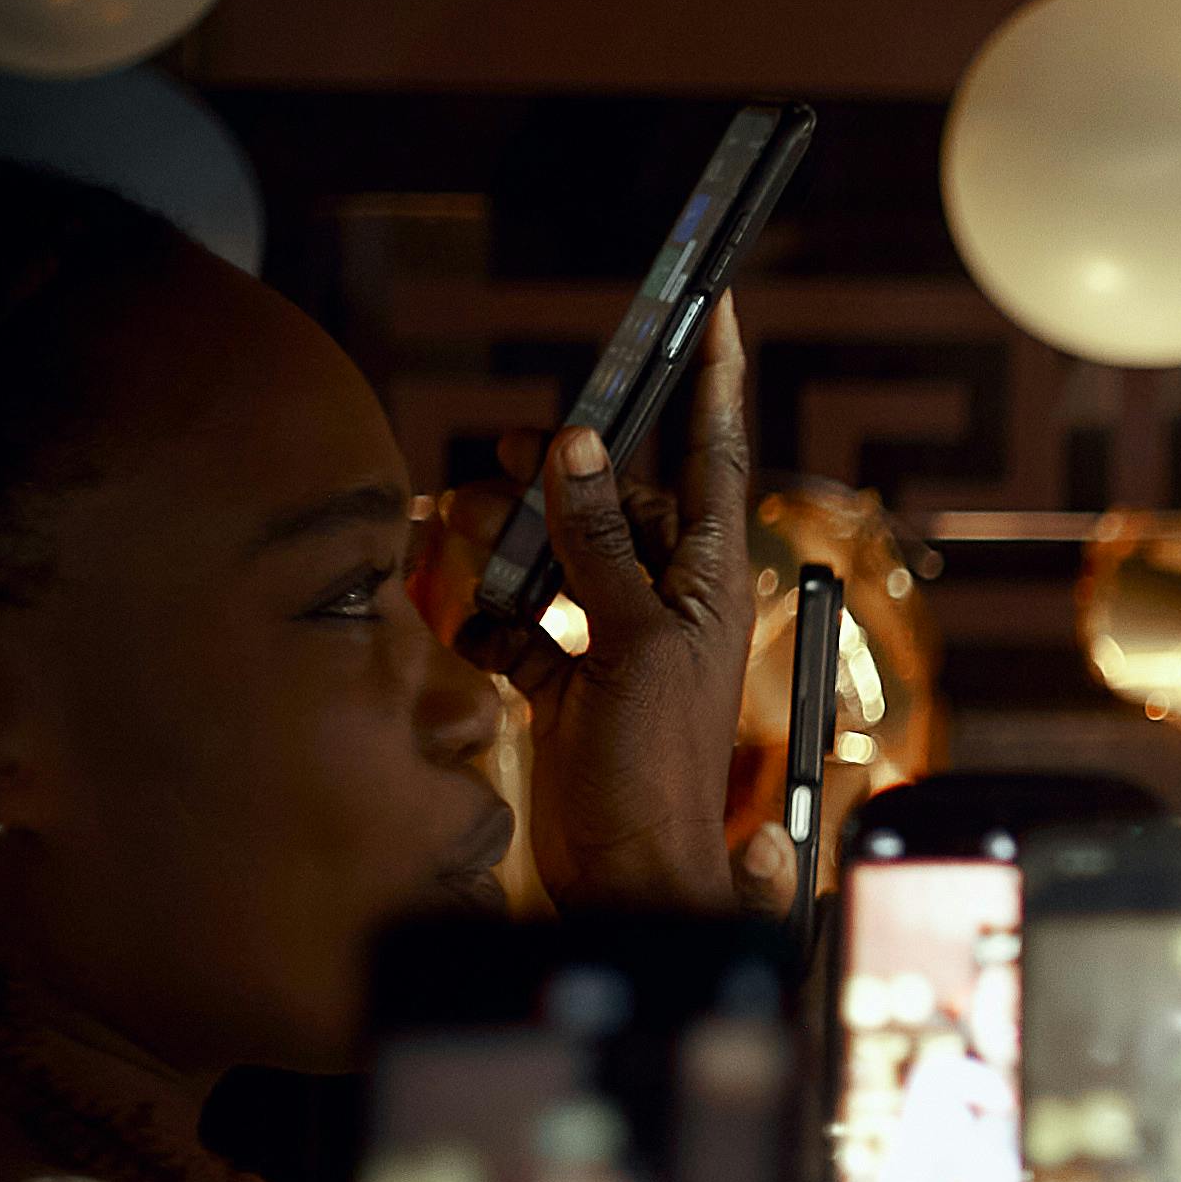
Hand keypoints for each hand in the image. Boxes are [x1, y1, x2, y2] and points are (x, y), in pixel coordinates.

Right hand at [489, 295, 784, 917]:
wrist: (627, 876)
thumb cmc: (656, 770)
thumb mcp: (631, 641)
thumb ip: (597, 545)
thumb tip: (572, 449)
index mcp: (707, 575)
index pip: (710, 454)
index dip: (712, 380)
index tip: (716, 305)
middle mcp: (667, 596)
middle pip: (614, 496)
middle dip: (561, 471)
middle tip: (511, 456)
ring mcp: (616, 637)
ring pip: (559, 550)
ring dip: (510, 539)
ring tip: (464, 528)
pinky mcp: (567, 680)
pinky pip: (523, 621)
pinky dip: (492, 618)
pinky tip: (470, 626)